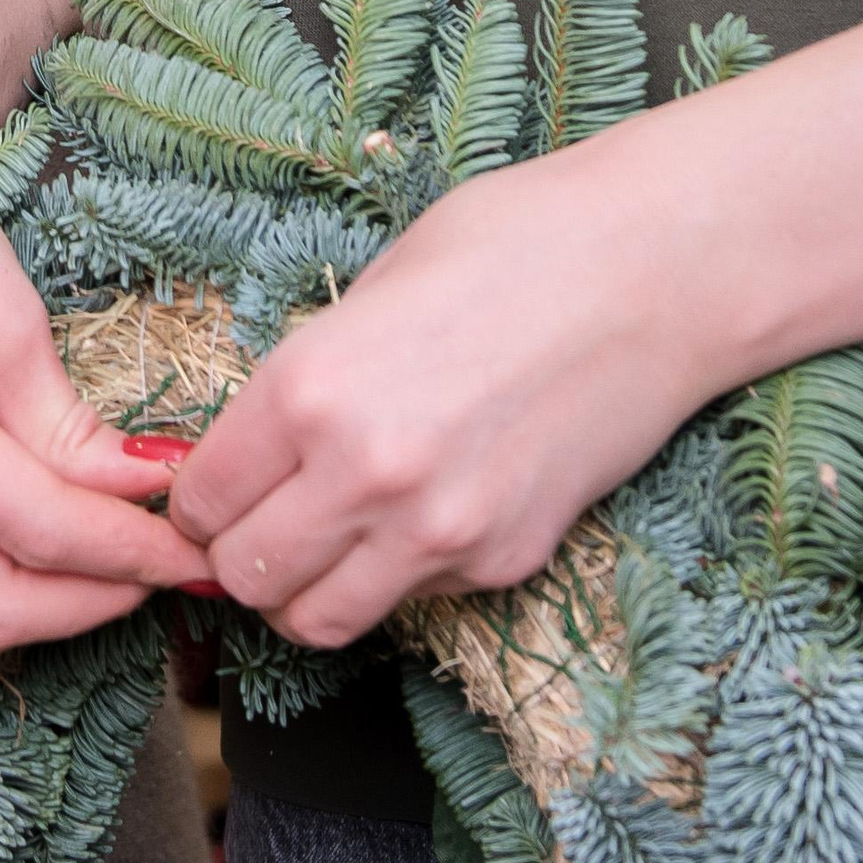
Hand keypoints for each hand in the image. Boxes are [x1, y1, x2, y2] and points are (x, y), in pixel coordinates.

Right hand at [0, 62, 210, 662]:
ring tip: (127, 566)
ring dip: (49, 613)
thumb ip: (63, 422)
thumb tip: (143, 491)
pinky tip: (55, 560)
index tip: (200, 545)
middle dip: (97, 599)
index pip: (32, 527)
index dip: (129, 549)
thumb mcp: (2, 307)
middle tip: (175, 565)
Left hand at [169, 130, 716, 648]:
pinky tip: (429, 509)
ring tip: (333, 538)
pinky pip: (414, 601)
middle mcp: (363, 474)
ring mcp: (438, 531)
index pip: (203, 499)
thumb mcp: (380, 282)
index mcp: (312, 386)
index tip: (221, 484)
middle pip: (246, 575)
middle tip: (267, 517)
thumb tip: (258, 441)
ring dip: (309, 586)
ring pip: (317, 620)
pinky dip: (401, 574)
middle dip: (243, 551)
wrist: (660, 270)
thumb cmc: (522, 243)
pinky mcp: (503, 558)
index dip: (203, 494)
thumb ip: (311, 373)